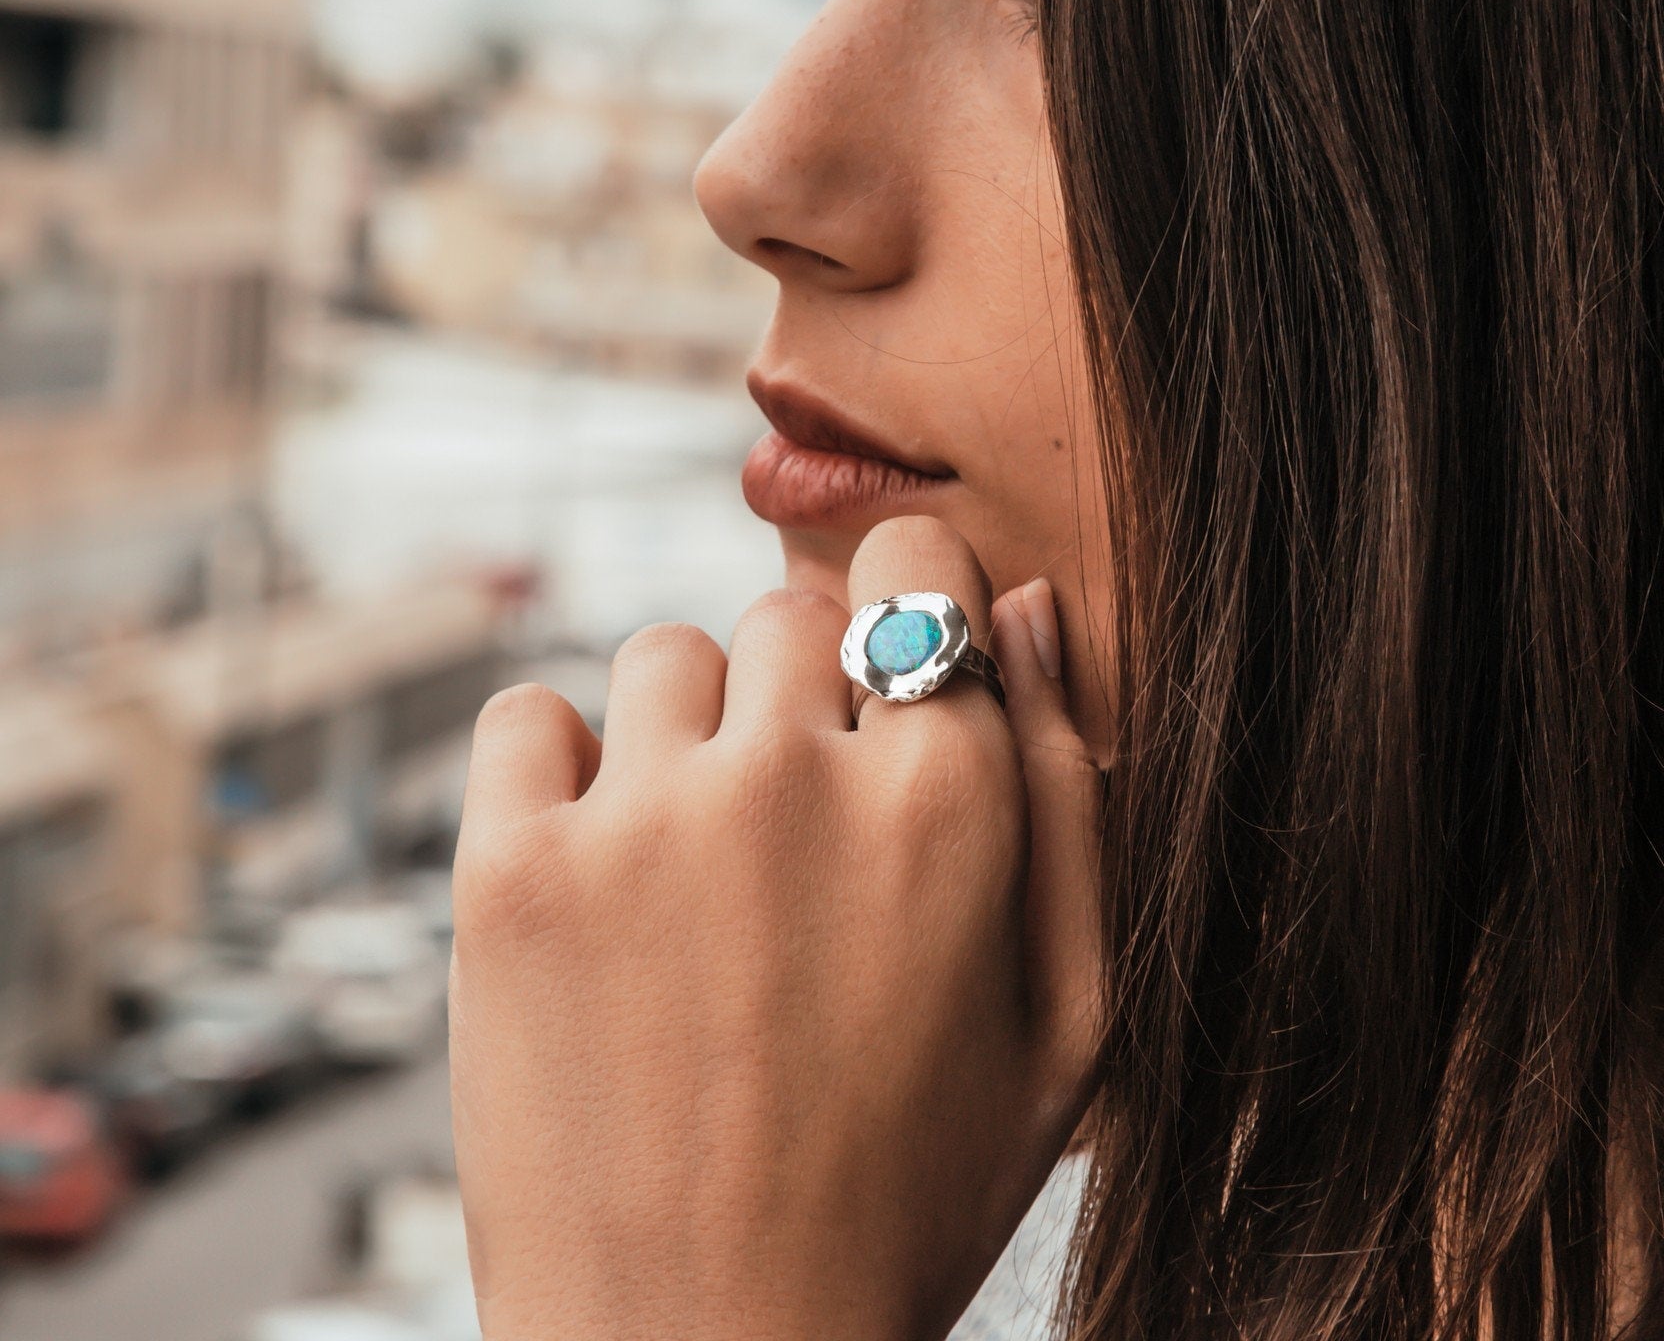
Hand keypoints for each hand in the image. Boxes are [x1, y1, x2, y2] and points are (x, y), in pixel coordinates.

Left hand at [449, 516, 1103, 1340]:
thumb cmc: (907, 1191)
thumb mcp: (1066, 1019)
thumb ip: (1068, 791)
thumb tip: (1023, 605)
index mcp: (945, 804)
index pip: (916, 573)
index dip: (905, 617)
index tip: (882, 685)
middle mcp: (789, 781)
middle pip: (787, 615)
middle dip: (798, 702)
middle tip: (789, 842)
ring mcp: (639, 820)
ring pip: (664, 657)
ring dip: (684, 737)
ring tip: (692, 876)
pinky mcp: (508, 872)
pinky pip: (528, 714)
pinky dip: (556, 769)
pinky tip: (595, 872)